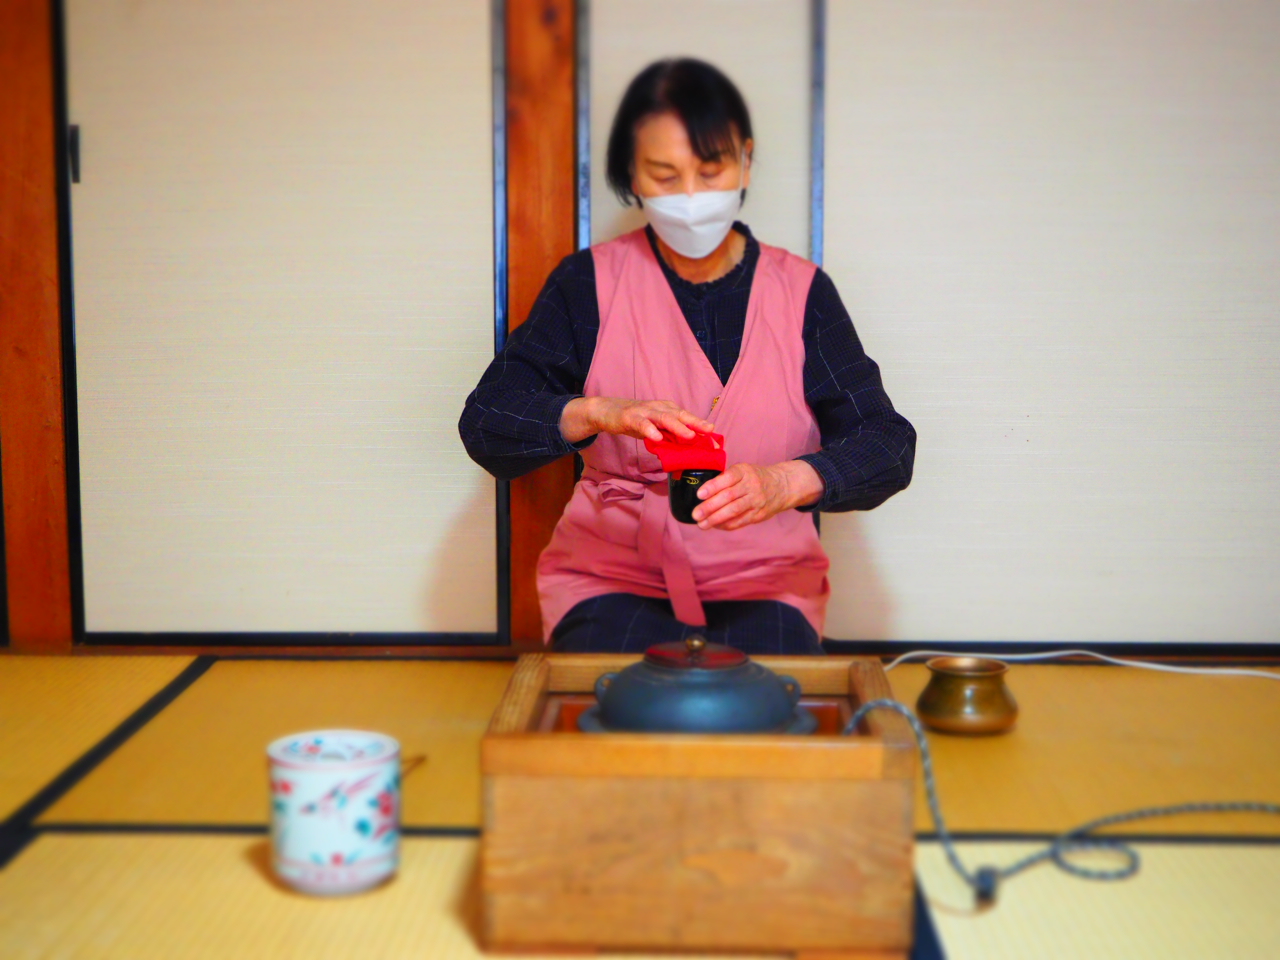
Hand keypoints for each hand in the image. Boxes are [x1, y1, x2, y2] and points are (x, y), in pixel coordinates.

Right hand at [561, 396, 713, 443]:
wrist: (607, 411)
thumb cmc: (635, 420)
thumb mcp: (655, 428)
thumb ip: (670, 436)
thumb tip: (689, 448)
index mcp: (667, 410)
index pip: (687, 417)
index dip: (701, 426)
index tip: (716, 437)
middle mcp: (658, 408)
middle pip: (680, 414)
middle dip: (695, 423)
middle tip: (709, 432)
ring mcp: (644, 412)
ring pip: (664, 418)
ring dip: (677, 426)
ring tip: (688, 435)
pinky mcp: (630, 417)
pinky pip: (642, 424)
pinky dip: (650, 430)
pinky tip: (657, 438)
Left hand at [692, 460, 823, 530]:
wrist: (781, 486)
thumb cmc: (754, 477)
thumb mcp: (742, 470)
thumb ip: (725, 479)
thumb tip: (702, 495)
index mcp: (744, 471)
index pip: (728, 478)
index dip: (712, 486)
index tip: (699, 494)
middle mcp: (752, 485)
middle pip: (729, 497)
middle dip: (710, 507)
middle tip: (695, 514)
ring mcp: (757, 501)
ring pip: (734, 511)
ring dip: (716, 519)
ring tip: (702, 524)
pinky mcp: (759, 514)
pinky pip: (740, 521)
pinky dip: (726, 525)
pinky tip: (715, 526)